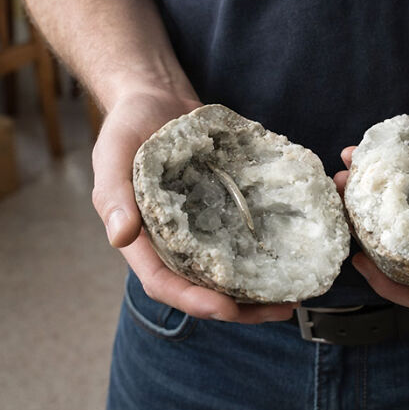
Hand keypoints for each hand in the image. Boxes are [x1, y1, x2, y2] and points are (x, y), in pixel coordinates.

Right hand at [91, 89, 297, 322]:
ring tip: (294, 296)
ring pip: (229, 273)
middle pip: (204, 288)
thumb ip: (115, 194)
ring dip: (260, 290)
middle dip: (240, 308)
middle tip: (280, 310)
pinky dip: (268, 255)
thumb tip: (121, 238)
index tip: (225, 308)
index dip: (193, 300)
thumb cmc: (127, 127)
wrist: (156, 98)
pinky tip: (295, 261)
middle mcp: (174, 243)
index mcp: (142, 239)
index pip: (164, 283)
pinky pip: (244, 241)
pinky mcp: (223, 212)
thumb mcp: (113, 154)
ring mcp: (201, 230)